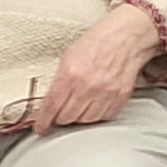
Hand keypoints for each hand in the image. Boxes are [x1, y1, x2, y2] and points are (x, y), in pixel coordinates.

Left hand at [34, 6, 162, 133]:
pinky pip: (103, 117)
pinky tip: (94, 104)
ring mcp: (105, 94)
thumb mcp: (68, 56)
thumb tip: (50, 101)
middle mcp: (87, 87)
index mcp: (70, 74)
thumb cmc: (97, 42)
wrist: (126, 37)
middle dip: (60, 117)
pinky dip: (96, 114)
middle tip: (61, 112)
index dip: (43, 121)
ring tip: (79, 105)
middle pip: (67, 118)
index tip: (40, 128)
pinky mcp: (120, 99)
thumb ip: (59, 80)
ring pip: (85, 120)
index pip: (51, 106)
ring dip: (79, 116)